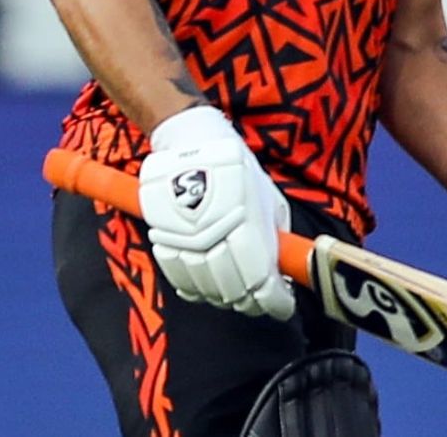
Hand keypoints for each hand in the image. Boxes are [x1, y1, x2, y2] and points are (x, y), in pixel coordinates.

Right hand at [138, 105, 294, 319]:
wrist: (191, 142)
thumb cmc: (237, 169)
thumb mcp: (268, 197)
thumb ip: (274, 237)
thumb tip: (281, 272)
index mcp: (245, 220)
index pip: (260, 279)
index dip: (276, 301)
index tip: (284, 305)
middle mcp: (213, 232)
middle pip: (234, 290)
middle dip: (253, 303)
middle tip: (262, 301)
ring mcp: (184, 237)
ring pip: (206, 288)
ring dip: (225, 298)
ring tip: (237, 294)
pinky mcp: (162, 236)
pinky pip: (179, 277)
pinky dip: (196, 289)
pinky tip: (208, 286)